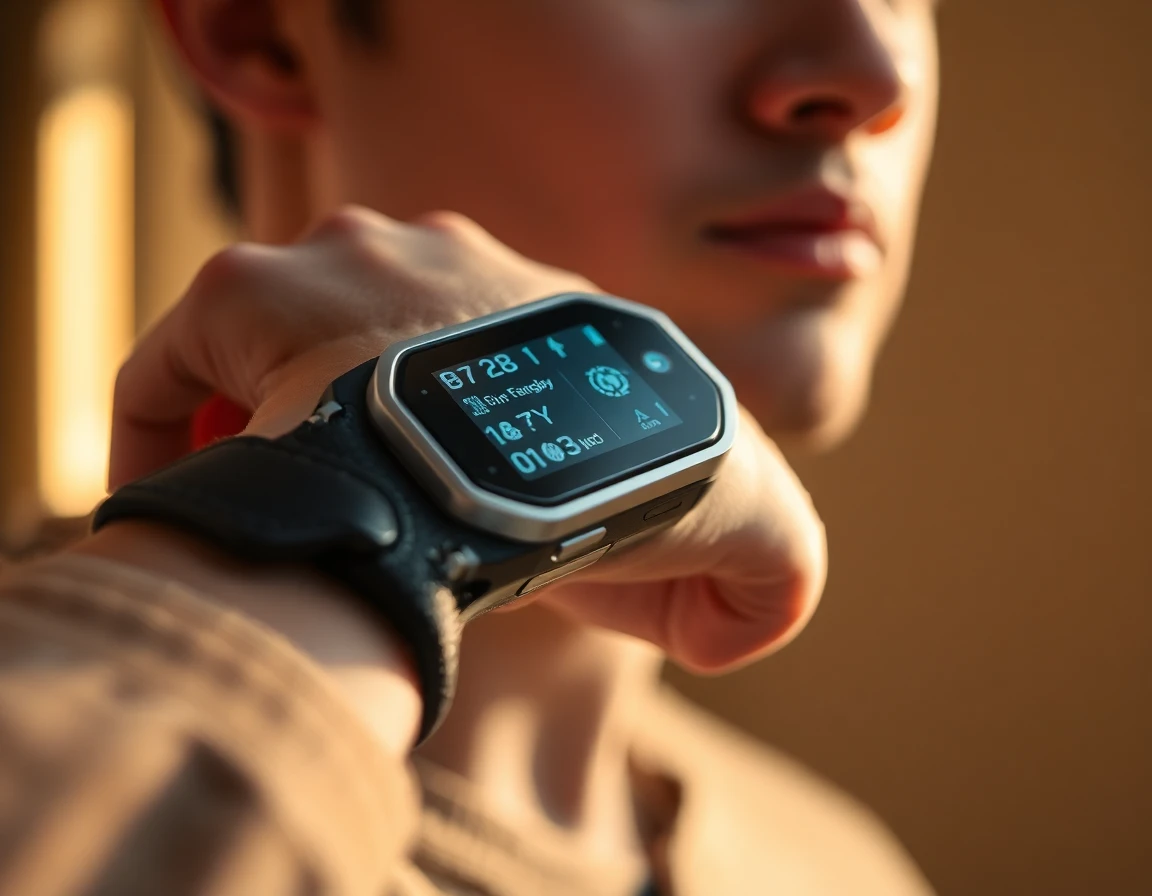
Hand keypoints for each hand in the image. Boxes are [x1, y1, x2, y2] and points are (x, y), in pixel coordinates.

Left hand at [108, 206, 824, 676]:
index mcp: (552, 312)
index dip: (466, 437)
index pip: (494, 356)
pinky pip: (184, 350)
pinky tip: (200, 474)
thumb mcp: (747, 538)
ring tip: (278, 491)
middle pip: (385, 325)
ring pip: (282, 325)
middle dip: (366, 410)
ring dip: (274, 408)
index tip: (453, 510)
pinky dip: (175, 412)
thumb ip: (766, 579)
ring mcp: (357, 260)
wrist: (540, 476)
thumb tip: (727, 633)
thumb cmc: (637, 498)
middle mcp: (455, 260)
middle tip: (368, 502)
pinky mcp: (259, 288)